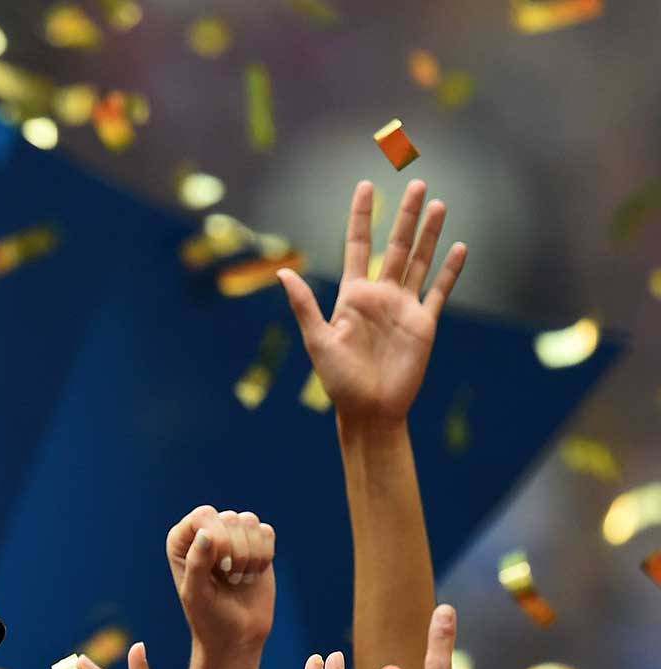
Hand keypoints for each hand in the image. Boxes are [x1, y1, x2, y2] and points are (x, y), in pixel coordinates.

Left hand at [166, 506, 275, 655]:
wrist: (236, 637)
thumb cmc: (209, 618)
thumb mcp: (196, 594)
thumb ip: (197, 563)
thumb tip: (206, 533)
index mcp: (182, 540)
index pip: (204, 515)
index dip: (218, 538)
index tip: (220, 568)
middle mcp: (205, 532)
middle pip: (230, 518)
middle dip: (236, 552)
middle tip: (229, 578)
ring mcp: (231, 536)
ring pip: (250, 522)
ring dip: (251, 555)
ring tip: (239, 578)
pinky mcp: (256, 545)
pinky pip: (267, 532)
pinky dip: (265, 555)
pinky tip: (254, 574)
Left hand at [278, 180, 466, 423]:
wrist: (370, 410)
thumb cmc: (338, 380)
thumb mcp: (317, 341)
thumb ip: (304, 305)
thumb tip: (283, 273)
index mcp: (352, 295)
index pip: (358, 245)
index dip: (361, 216)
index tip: (366, 186)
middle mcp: (380, 295)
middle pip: (396, 245)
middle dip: (406, 215)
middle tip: (419, 183)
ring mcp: (404, 307)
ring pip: (421, 261)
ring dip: (430, 234)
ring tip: (440, 204)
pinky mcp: (424, 324)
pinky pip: (440, 291)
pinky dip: (450, 270)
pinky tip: (459, 247)